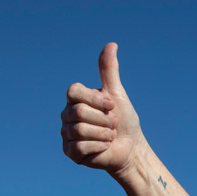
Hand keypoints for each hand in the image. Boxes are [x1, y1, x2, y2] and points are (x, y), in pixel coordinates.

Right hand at [61, 43, 143, 176]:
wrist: (130, 147)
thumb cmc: (124, 119)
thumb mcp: (117, 93)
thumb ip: (109, 70)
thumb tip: (111, 44)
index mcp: (76, 99)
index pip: (74, 91)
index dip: (96, 99)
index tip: (112, 106)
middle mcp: (67, 114)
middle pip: (79, 112)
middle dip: (104, 120)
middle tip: (113, 124)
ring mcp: (66, 133)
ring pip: (80, 130)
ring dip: (103, 134)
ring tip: (109, 136)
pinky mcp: (70, 151)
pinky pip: (79, 147)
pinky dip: (98, 147)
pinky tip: (103, 147)